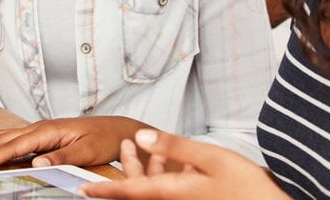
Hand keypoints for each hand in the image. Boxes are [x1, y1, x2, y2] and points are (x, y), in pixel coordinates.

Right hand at [0, 116, 142, 170]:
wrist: (118, 129)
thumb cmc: (104, 139)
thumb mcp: (87, 151)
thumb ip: (61, 157)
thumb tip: (36, 162)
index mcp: (48, 130)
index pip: (14, 145)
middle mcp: (39, 127)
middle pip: (1, 139)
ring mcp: (39, 131)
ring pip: (3, 138)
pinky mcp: (41, 136)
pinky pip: (11, 141)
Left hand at [78, 129, 287, 199]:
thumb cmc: (247, 186)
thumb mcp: (211, 158)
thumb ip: (175, 147)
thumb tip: (141, 137)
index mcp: (175, 192)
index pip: (131, 191)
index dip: (105, 190)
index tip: (82, 189)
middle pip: (141, 188)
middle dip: (128, 168)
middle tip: (120, 146)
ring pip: (156, 187)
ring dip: (146, 167)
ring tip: (137, 144)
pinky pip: (172, 189)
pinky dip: (166, 172)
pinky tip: (174, 160)